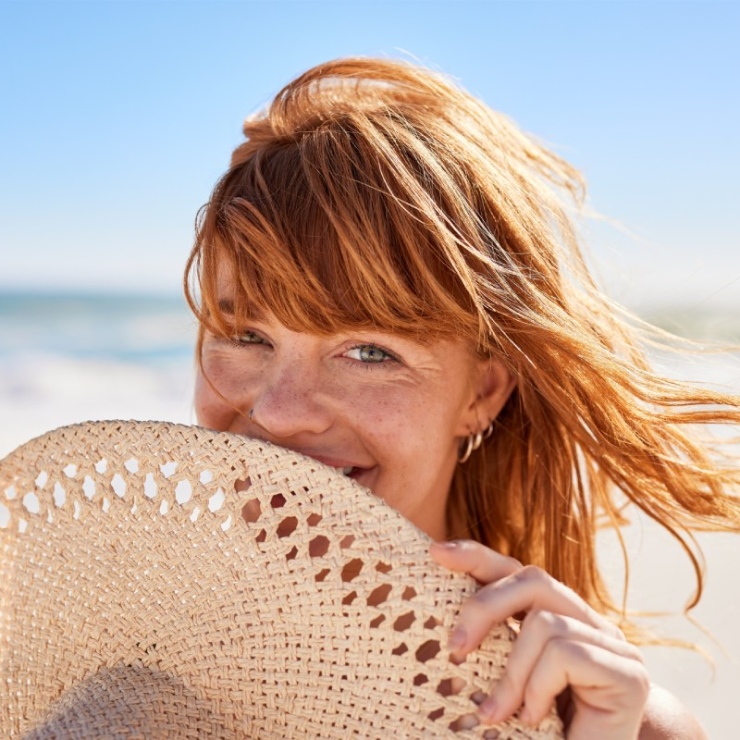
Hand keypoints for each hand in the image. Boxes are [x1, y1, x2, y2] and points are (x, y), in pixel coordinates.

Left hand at [430, 540, 649, 739]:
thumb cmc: (537, 735)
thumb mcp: (502, 683)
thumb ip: (489, 646)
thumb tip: (445, 612)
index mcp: (559, 618)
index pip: (517, 571)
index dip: (477, 557)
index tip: (436, 552)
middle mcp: (589, 624)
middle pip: (533, 580)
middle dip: (485, 608)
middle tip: (456, 648)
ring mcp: (614, 647)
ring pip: (544, 622)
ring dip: (512, 674)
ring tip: (498, 714)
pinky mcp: (628, 675)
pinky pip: (564, 653)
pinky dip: (538, 689)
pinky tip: (534, 720)